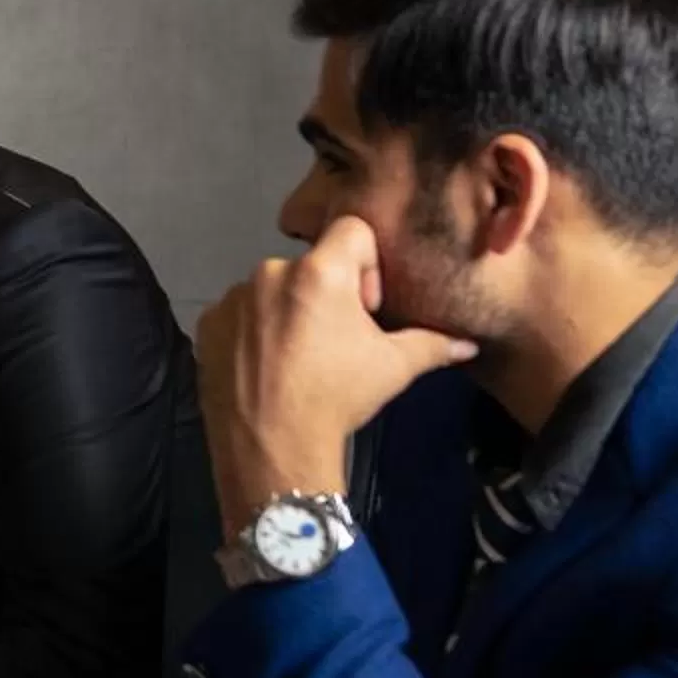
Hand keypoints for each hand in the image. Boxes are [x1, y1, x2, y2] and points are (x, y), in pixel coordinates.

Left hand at [199, 215, 477, 529]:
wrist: (272, 446)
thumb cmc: (338, 397)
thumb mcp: (393, 367)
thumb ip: (432, 344)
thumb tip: (468, 343)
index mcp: (320, 271)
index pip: (352, 231)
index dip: (366, 264)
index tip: (365, 307)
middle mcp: (271, 272)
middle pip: (311, 264)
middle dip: (328, 293)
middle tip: (335, 340)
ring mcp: (233, 297)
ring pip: (273, 289)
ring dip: (289, 311)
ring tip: (298, 359)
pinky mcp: (208, 323)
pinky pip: (239, 314)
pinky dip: (253, 331)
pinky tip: (265, 366)